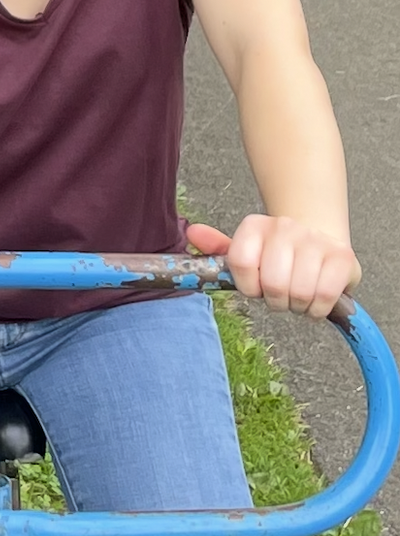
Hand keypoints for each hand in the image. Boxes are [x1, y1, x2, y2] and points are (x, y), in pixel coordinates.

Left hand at [187, 219, 358, 320]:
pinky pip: (324, 296)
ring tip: (297, 296)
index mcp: (255, 226)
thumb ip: (216, 248)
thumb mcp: (244, 251)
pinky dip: (317, 309)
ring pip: (298, 292)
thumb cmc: (275, 256)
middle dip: (274, 300)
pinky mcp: (342, 257)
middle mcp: (285, 227)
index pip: (240, 262)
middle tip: (280, 296)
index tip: (255, 288)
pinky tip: (314, 301)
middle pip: (272, 283)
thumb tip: (192, 232)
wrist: (320, 241)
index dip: (248, 286)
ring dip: (296, 305)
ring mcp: (316, 240)